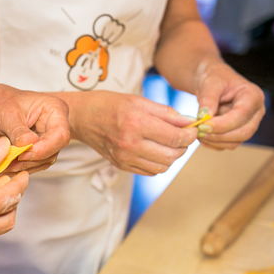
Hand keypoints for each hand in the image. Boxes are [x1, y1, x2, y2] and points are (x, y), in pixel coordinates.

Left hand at [0, 83, 70, 173]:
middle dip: (31, 159)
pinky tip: (7, 166)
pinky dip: (21, 167)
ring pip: (44, 161)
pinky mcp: (36, 149)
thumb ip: (19, 131)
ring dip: (25, 165)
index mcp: (54, 110)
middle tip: (10, 160)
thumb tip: (29, 144)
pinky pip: (34, 164)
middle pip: (53, 150)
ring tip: (5, 163)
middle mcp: (53, 125)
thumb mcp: (7, 113)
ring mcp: (45, 138)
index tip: (23, 154)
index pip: (60, 134)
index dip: (44, 148)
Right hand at [67, 90, 197, 175]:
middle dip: (183, 146)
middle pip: (172, 155)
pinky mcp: (121, 165)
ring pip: (163, 166)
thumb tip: (190, 123)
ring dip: (171, 156)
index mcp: (136, 123)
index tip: (192, 130)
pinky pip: (150, 171)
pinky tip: (154, 150)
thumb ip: (167, 114)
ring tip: (168, 143)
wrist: (81, 117)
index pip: (176, 137)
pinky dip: (158, 163)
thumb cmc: (110, 104)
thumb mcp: (139, 101)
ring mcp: (124, 157)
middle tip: (182, 136)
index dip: (190, 135)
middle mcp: (130, 144)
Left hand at [195, 62, 264, 149]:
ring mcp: (249, 124)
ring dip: (214, 140)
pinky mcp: (238, 133)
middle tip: (198, 131)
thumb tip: (205, 117)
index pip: (242, 115)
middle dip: (219, 135)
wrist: (212, 83)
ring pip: (235, 142)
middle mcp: (256, 112)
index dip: (223, 124)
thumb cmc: (214, 78)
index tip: (203, 125)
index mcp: (253, 96)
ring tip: (197, 131)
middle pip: (243, 132)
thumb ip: (208, 99)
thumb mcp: (210, 83)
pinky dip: (213, 143)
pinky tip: (201, 135)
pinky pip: (227, 145)